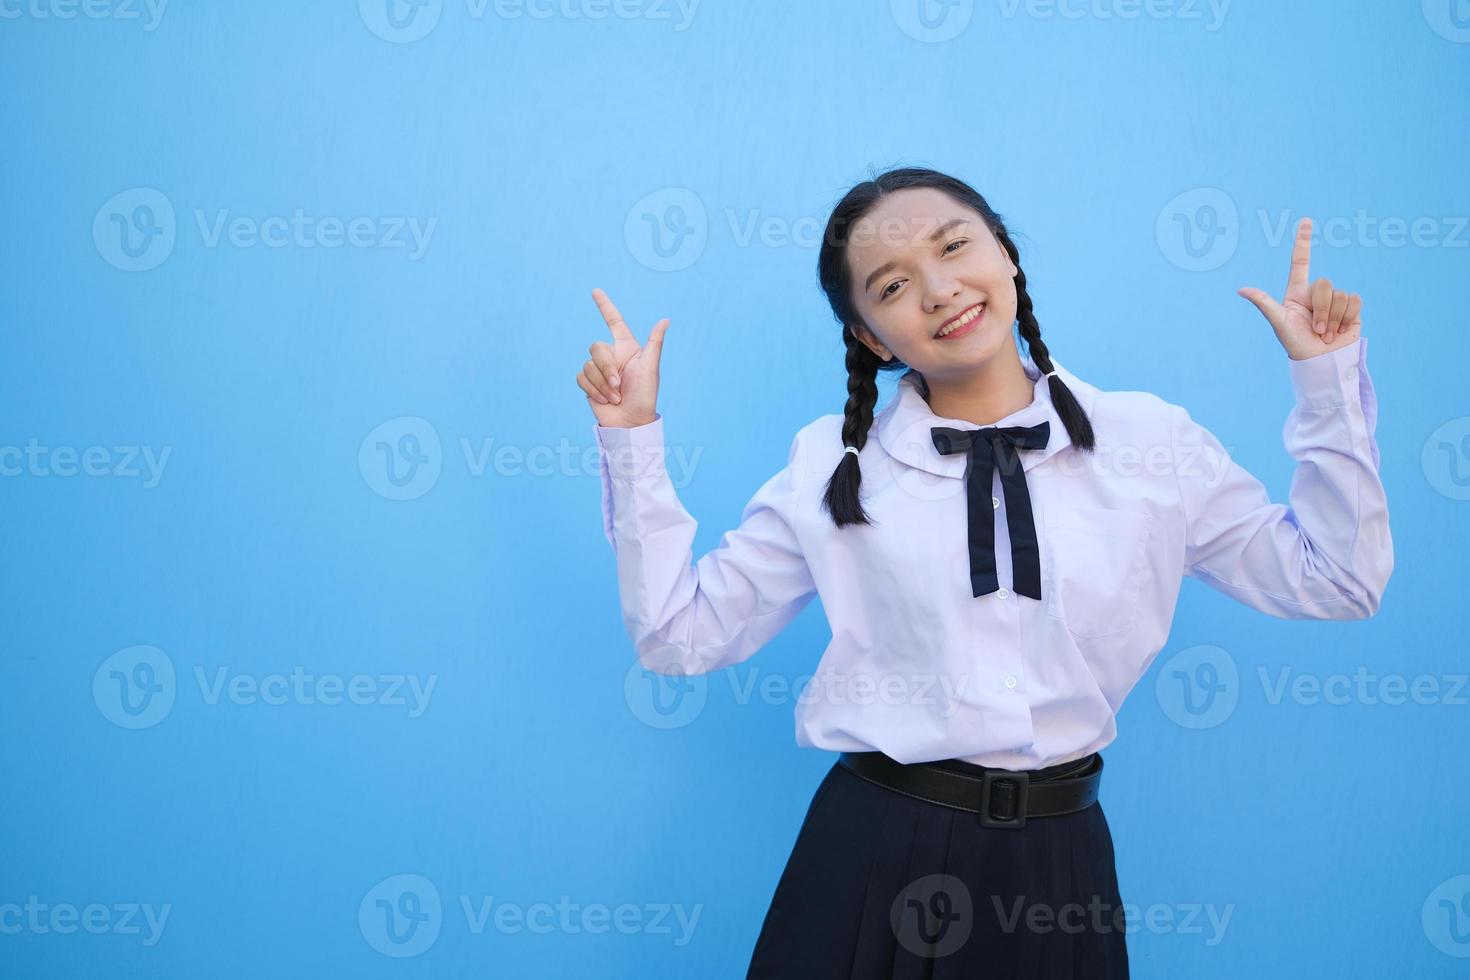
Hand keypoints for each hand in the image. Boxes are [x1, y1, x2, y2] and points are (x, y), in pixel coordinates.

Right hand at [577, 287, 667, 427]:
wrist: (631, 422)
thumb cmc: (645, 396)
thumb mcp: (650, 368)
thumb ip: (654, 343)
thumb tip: (665, 320)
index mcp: (627, 348)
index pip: (614, 321)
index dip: (605, 306)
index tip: (595, 291)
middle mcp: (612, 356)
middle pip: (596, 347)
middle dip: (606, 369)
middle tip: (619, 386)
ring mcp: (600, 370)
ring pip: (588, 365)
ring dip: (602, 384)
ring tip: (616, 397)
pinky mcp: (589, 384)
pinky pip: (581, 378)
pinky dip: (593, 390)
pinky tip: (605, 400)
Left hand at [1237, 217, 1362, 360]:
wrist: (1320, 361)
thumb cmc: (1296, 344)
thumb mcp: (1278, 323)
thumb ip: (1264, 303)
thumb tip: (1241, 290)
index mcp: (1297, 292)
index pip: (1300, 262)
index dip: (1303, 241)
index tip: (1305, 221)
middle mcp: (1316, 293)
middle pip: (1324, 284)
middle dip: (1320, 310)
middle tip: (1315, 330)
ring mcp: (1335, 300)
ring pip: (1340, 295)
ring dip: (1332, 319)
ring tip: (1325, 334)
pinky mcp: (1352, 309)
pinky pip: (1354, 301)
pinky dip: (1347, 318)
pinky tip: (1341, 330)